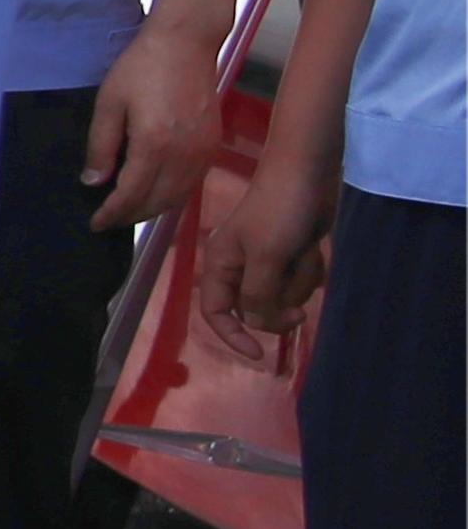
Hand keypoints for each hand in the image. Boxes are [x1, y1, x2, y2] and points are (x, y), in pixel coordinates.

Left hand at [82, 16, 224, 227]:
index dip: (112, 213)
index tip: (95, 223)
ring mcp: (203, 153)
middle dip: (131, 216)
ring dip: (152, 210)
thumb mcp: (109, 103)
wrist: (186, 44)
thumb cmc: (141, 67)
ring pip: (177, 198)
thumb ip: (101, 146)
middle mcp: (184, 156)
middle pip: (157, 203)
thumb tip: (93, 183)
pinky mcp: (213, 147)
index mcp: (156, 145)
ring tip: (127, 210)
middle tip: (108, 219)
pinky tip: (154, 192)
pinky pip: (192, 184)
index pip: (132, 195)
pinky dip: (172, 196)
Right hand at [198, 146, 336, 357]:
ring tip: (305, 256)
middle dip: (279, 308)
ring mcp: (266, 261)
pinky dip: (309, 272)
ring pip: (282, 297)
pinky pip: (299, 281)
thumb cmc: (280, 212)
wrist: (308, 175)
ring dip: (299, 284)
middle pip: (254, 310)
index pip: (215, 311)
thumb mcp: (266, 257)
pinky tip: (312, 250)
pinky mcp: (290, 255)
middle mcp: (239, 266)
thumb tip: (254, 324)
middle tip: (299, 311)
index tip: (259, 354)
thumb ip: (257, 296)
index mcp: (220, 264)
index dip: (232, 335)